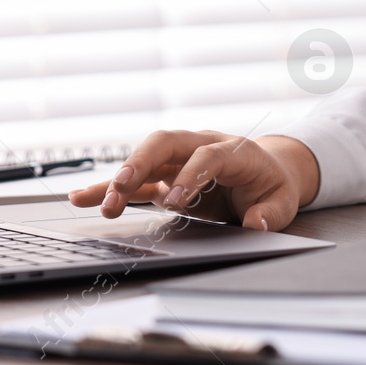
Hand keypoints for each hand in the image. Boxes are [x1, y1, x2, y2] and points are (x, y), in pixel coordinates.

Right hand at [67, 132, 319, 231]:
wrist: (268, 169)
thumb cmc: (272, 185)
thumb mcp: (283, 201)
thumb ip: (270, 213)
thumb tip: (255, 222)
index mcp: (234, 150)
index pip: (207, 155)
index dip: (190, 174)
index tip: (174, 200)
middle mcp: (201, 145)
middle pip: (167, 142)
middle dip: (142, 162)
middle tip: (123, 187)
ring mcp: (180, 159)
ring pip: (145, 159)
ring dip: (122, 179)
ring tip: (103, 205)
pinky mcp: (165, 175)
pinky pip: (135, 179)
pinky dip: (109, 187)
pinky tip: (83, 198)